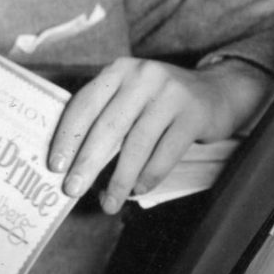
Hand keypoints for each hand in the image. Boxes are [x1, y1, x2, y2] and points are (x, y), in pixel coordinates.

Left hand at [45, 58, 272, 214]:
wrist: (218, 91)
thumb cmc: (160, 101)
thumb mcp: (130, 94)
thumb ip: (104, 115)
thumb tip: (71, 162)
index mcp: (119, 71)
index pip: (84, 104)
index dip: (67, 137)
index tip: (55, 166)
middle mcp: (143, 77)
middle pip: (108, 127)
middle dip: (87, 163)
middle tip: (72, 190)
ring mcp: (171, 94)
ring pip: (136, 145)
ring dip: (120, 180)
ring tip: (108, 202)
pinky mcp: (193, 115)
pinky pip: (164, 154)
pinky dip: (148, 177)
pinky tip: (137, 190)